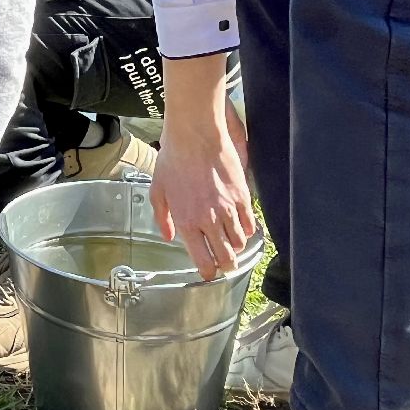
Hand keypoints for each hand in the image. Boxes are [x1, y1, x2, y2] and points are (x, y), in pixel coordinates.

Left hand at [152, 96, 253, 280]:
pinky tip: (240, 227)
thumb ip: (163, 217)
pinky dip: (247, 231)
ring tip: (230, 243)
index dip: (209, 272)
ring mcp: (228, 210)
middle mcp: (209, 221)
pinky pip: (251, 224)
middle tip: (223, 262)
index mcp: (187, 222)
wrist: (195, 136)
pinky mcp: (243, 197)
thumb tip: (169, 236)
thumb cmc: (173, 160)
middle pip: (227, 258)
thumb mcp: (158, 190)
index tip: (209, 272)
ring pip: (240, 244)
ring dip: (236, 247)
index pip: (204, 261)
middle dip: (225, 265)